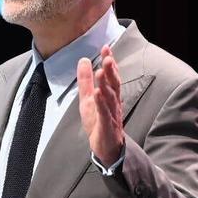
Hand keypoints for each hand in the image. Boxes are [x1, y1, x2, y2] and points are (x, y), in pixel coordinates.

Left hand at [77, 45, 123, 166]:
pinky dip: (102, 103)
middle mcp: (114, 103)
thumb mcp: (88, 98)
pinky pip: (105, 113)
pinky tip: (98, 93)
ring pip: (110, 98)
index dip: (110, 62)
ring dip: (106, 84)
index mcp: (110, 95)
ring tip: (101, 71)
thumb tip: (83, 60)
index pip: (111, 76)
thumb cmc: (98, 122)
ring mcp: (112, 114)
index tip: (106, 48)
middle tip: (107, 57)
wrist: (106, 149)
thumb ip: (86, 81)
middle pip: (114, 84)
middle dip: (111, 70)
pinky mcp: (107, 126)